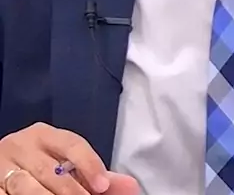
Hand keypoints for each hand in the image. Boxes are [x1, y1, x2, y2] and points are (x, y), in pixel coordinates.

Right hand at [0, 124, 138, 194]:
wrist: (0, 169)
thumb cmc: (38, 166)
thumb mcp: (64, 165)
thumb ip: (94, 175)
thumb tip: (131, 187)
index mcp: (43, 135)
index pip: (71, 144)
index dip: (89, 165)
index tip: (102, 187)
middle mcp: (20, 146)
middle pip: (49, 170)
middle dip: (71, 192)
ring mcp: (1, 168)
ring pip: (26, 187)